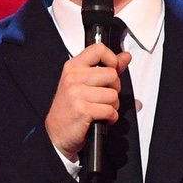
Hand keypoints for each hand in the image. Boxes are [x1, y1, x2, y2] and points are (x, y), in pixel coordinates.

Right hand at [45, 43, 131, 161]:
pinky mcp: (81, 110)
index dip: (112, 60)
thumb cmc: (70, 107)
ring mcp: (76, 93)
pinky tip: (101, 118)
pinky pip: (110, 110)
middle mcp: (73, 77)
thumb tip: (125, 57)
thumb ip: (107, 68)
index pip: (99, 49)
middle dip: (114, 89)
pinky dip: (111, 117)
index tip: (111, 70)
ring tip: (100, 109)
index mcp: (73, 67)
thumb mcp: (85, 83)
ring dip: (112, 106)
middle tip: (104, 97)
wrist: (57, 133)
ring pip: (113, 95)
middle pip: (112, 74)